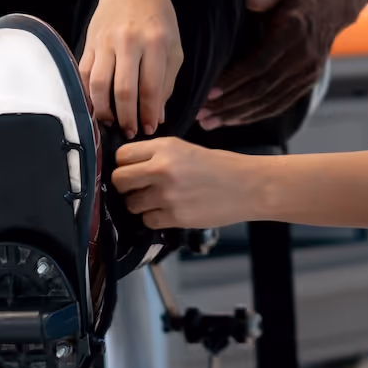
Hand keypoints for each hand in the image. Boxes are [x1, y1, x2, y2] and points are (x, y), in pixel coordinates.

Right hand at [79, 0, 183, 137]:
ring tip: (111, 123)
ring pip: (98, 85)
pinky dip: (87, 94)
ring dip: (103, 111)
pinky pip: (83, 74)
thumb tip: (156, 116)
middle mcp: (129, 42)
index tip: (149, 129)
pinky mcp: (89, 43)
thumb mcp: (173, 48)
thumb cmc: (158, 19)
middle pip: (122, 91)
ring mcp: (105, 42)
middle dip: (126, 118)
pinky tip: (95, 106)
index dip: (148, 114)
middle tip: (130, 131)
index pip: (150, 88)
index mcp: (155, 44)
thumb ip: (167, 83)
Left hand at [112, 136, 260, 228]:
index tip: (130, 169)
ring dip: (140, 204)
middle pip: (119, 180)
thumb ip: (155, 154)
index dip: (123, 164)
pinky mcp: (174, 217)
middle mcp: (162, 169)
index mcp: (165, 147)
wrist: (248, 186)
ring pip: (131, 204)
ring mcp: (167, 195)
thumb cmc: (220, 167)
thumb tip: (126, 166)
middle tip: (138, 187)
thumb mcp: (185, 148)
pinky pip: (147, 220)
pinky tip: (170, 210)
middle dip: (125, 186)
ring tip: (160, 199)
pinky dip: (155, 218)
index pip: (121, 156)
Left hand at [197, 0, 354, 130]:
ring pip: (270, 102)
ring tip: (210, 122)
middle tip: (200, 114)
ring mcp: (308, 72)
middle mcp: (303, 57)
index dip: (234, 80)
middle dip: (229, 104)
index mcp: (292, 32)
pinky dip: (256, 114)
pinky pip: (281, 104)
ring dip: (238, 114)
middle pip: (262, 89)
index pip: (259, 63)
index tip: (209, 92)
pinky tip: (234, 119)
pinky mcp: (309, 81)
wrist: (334, 4)